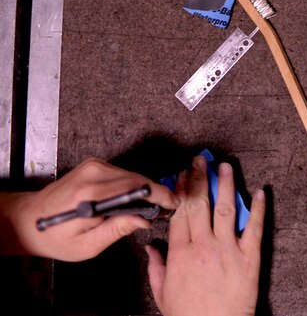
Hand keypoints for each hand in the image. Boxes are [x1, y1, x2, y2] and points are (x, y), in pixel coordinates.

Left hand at [0, 158, 178, 260]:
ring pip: (133, 175)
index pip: (136, 187)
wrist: (29, 220)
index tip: (173, 203)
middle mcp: (92, 173)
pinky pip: (124, 173)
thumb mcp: (87, 245)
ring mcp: (93, 166)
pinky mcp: (94, 164)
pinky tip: (133, 199)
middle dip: (155, 193)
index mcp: (90, 194)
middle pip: (138, 179)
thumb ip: (117, 230)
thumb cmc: (55, 237)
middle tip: (166, 209)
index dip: (159, 195)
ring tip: (151, 207)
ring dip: (145, 190)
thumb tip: (144, 219)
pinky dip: (133, 185)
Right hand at [146, 155, 264, 315]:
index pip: (180, 212)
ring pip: (226, 209)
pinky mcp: (249, 257)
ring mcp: (228, 250)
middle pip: (200, 204)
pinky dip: (259, 209)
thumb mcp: (162, 294)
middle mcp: (204, 246)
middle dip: (200, 178)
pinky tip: (259, 192)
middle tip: (201, 161)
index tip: (182, 174)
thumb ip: (156, 267)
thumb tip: (150, 248)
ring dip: (226, 185)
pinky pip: (255, 228)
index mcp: (181, 253)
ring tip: (225, 167)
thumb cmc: (190, 315)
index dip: (181, 190)